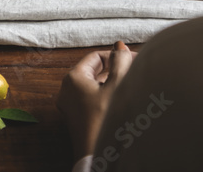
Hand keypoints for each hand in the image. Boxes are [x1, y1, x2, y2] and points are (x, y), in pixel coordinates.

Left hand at [56, 41, 135, 158]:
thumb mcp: (118, 85)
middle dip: (116, 70)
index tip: (135, 60)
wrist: (99, 156)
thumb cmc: (106, 120)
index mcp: (73, 78)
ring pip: (94, 86)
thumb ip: (120, 61)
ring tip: (131, 87)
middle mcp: (67, 91)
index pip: (97, 57)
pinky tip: (121, 102)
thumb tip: (119, 46)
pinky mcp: (78, 120)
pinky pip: (92, 100)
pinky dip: (107, 97)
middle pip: (94, 71)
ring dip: (113, 84)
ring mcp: (71, 106)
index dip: (117, 56)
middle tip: (135, 73)